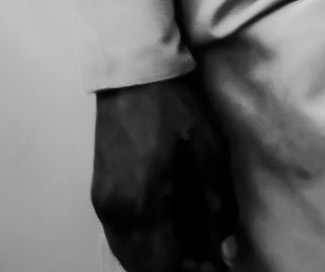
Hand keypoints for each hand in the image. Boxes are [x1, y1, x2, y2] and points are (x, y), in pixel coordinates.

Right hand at [92, 72, 240, 271]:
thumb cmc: (174, 107)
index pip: (167, 267)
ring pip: (128, 259)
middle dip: (177, 271)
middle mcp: (118, 213)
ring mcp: (104, 206)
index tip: (217, 269)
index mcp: (146, 203)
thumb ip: (218, 204)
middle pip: (145, 269)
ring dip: (155, 265)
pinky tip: (160, 245)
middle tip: (205, 263)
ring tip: (187, 257)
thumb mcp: (208, 149)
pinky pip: (118, 241)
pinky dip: (139, 253)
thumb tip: (227, 250)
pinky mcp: (98, 195)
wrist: (132, 73)